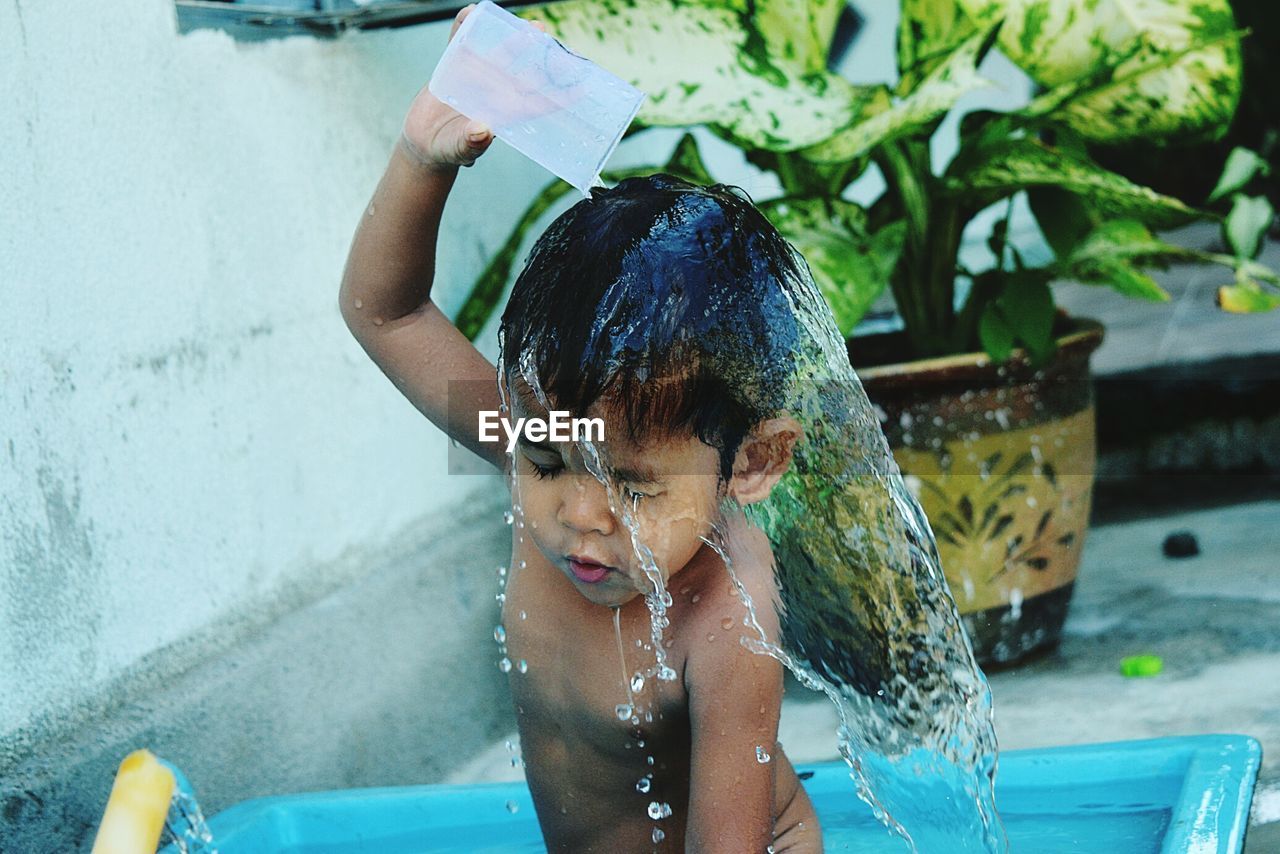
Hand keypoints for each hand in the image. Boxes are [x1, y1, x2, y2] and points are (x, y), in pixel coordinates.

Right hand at [400, 5, 548, 169]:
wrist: (424, 142)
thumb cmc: (449, 150)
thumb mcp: (460, 150)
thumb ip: (471, 143)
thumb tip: (483, 131)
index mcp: (505, 113)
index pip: (538, 104)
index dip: (560, 96)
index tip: (581, 86)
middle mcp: (497, 92)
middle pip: (525, 72)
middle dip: (542, 57)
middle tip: (553, 40)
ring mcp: (478, 77)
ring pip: (501, 53)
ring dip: (516, 38)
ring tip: (532, 25)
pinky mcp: (456, 67)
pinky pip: (462, 42)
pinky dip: (465, 26)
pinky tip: (472, 11)